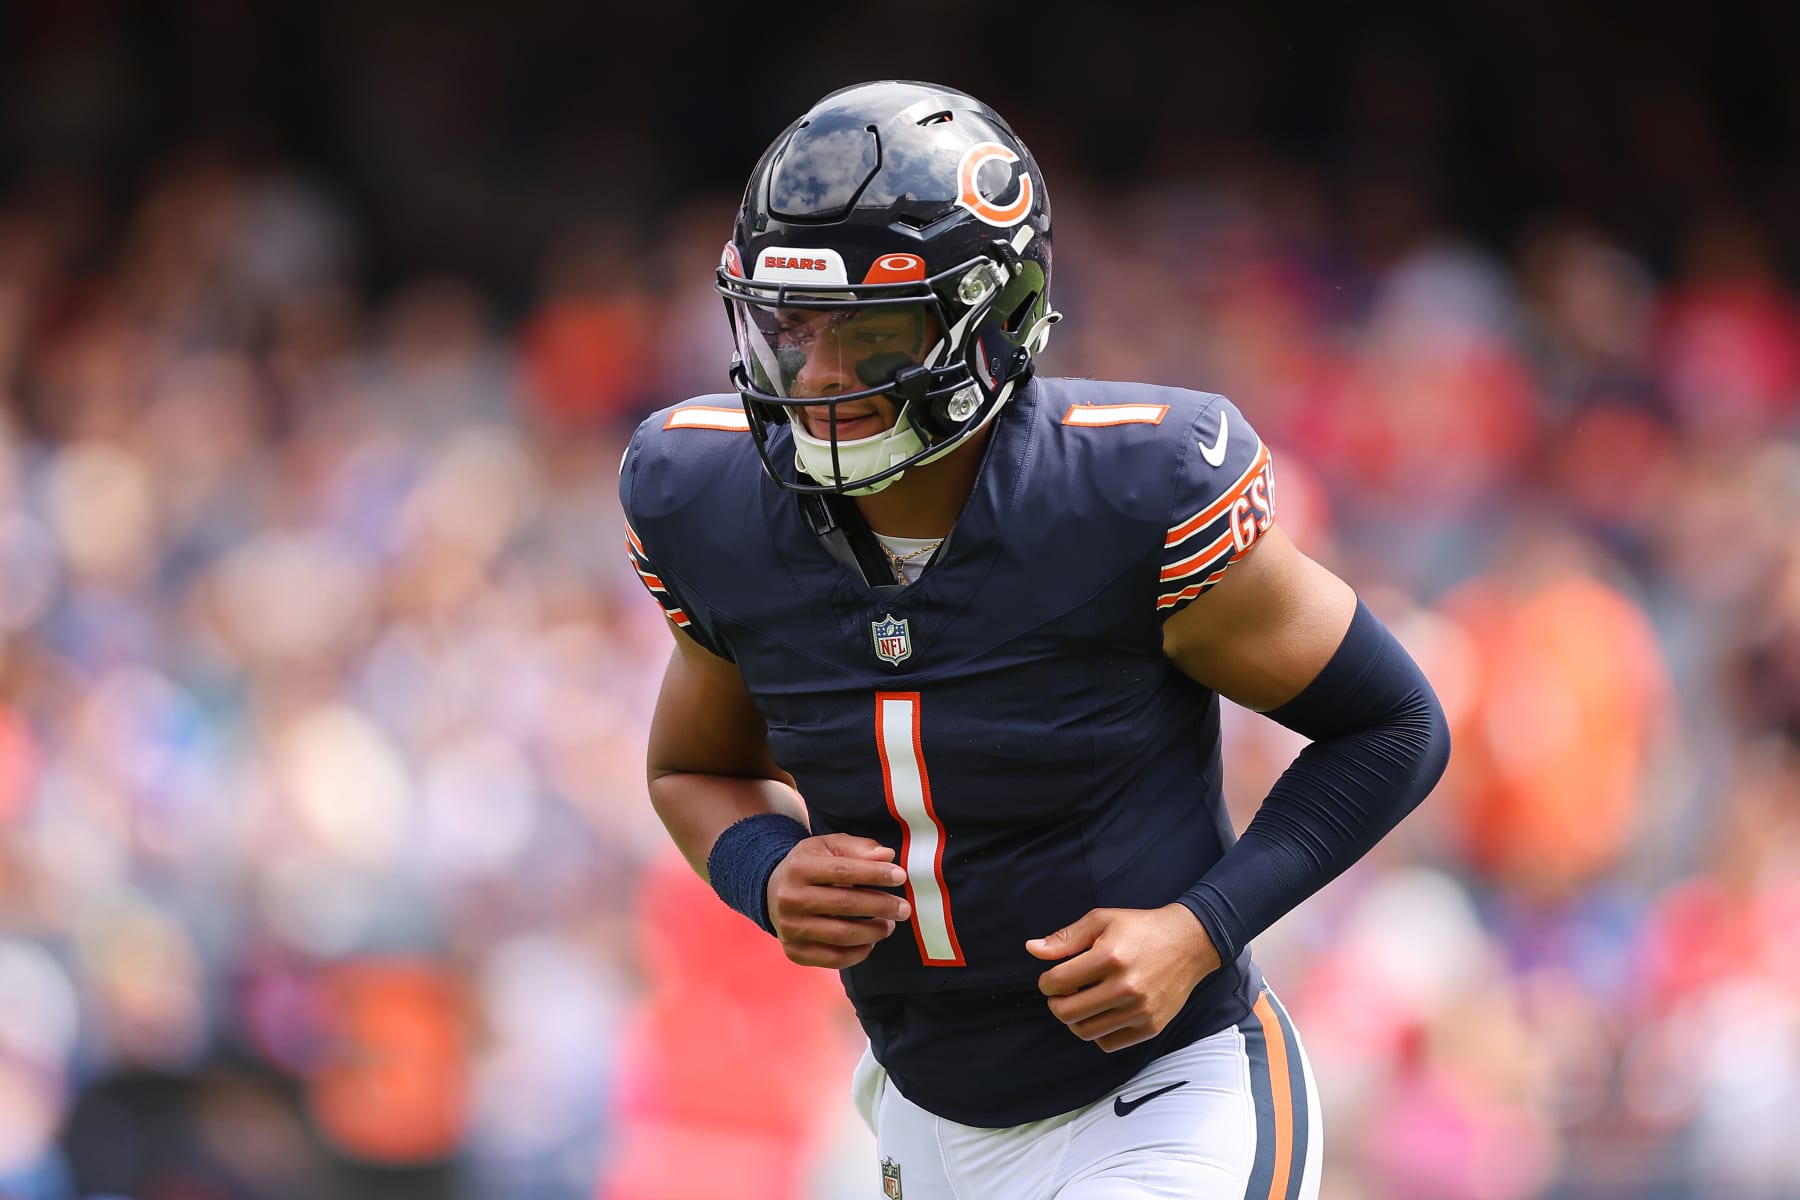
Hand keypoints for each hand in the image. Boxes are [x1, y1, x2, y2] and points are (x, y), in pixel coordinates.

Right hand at [766, 833, 911, 968]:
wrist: (774, 892)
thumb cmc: (812, 866)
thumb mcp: (829, 847)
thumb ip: (858, 848)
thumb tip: (888, 855)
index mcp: (799, 867)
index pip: (843, 870)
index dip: (875, 874)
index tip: (900, 876)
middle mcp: (790, 899)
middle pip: (845, 904)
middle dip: (881, 906)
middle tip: (904, 908)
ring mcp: (790, 928)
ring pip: (842, 935)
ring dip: (874, 932)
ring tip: (889, 925)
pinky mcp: (794, 952)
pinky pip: (834, 959)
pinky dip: (859, 953)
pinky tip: (871, 942)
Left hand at [1027, 904, 1222, 1052]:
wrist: (1188, 943)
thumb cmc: (1140, 929)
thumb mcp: (1101, 921)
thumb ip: (1065, 938)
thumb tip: (1032, 949)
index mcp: (1110, 957)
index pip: (1058, 982)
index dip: (1046, 983)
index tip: (1050, 980)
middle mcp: (1125, 987)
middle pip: (1067, 1013)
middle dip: (1056, 1004)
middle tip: (1062, 994)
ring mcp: (1140, 1010)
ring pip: (1086, 1032)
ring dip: (1074, 1020)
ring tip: (1081, 1002)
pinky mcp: (1151, 1026)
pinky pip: (1109, 1043)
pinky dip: (1097, 1032)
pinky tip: (1101, 1013)